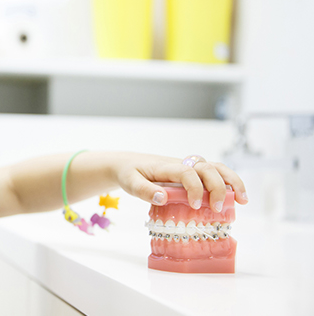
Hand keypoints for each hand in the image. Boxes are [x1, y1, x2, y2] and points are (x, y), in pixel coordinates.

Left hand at [113, 154, 248, 211]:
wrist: (129, 164)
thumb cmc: (130, 174)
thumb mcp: (130, 183)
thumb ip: (144, 190)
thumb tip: (163, 198)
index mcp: (166, 167)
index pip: (186, 172)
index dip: (195, 187)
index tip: (195, 205)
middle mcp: (181, 164)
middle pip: (207, 168)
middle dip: (217, 187)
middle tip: (217, 209)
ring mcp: (190, 167)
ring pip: (216, 168)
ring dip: (232, 181)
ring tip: (243, 200)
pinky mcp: (194, 173)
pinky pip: (215, 174)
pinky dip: (229, 183)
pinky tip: (238, 199)